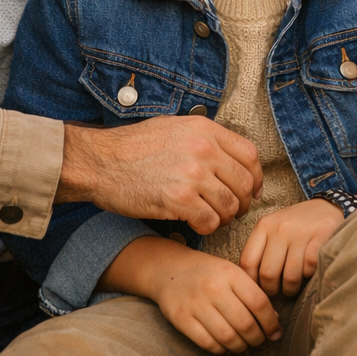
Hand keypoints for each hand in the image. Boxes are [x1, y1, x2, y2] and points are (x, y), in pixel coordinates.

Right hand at [57, 116, 263, 234]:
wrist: (100, 161)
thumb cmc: (134, 147)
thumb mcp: (175, 128)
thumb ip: (205, 140)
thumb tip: (232, 160)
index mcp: (205, 130)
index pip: (250, 154)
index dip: (256, 177)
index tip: (252, 190)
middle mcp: (204, 149)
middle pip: (244, 183)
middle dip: (242, 202)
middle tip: (232, 211)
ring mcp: (192, 174)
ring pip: (230, 205)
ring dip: (225, 217)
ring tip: (213, 218)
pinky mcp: (178, 199)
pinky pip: (209, 221)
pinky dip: (207, 227)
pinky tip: (196, 224)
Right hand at [103, 236, 281, 353]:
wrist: (170, 269)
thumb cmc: (208, 273)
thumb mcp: (232, 273)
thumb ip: (252, 292)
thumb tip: (274, 320)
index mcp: (230, 274)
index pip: (259, 303)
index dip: (271, 322)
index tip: (275, 332)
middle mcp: (213, 288)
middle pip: (245, 323)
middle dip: (257, 338)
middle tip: (260, 341)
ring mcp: (195, 304)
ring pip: (227, 336)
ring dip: (240, 347)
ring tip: (244, 345)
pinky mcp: (181, 318)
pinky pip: (207, 342)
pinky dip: (221, 350)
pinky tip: (225, 347)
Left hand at [239, 198, 350, 295]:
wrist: (328, 206)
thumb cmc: (296, 225)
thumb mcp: (273, 230)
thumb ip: (261, 250)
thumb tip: (249, 283)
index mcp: (264, 225)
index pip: (247, 262)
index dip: (252, 282)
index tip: (259, 288)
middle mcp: (280, 227)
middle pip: (268, 274)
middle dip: (273, 290)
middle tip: (279, 291)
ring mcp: (301, 231)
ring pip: (290, 276)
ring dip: (292, 288)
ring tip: (294, 286)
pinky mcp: (322, 235)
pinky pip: (310, 267)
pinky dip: (309, 275)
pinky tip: (309, 272)